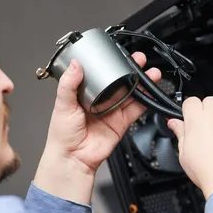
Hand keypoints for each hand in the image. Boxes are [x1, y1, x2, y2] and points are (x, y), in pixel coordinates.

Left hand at [34, 52, 160, 204]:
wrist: (72, 158)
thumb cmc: (62, 135)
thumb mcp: (62, 105)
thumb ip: (68, 84)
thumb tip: (75, 65)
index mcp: (84, 93)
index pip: (99, 73)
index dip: (110, 64)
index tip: (118, 54)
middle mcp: (99, 100)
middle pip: (119, 81)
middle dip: (130, 70)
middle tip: (138, 60)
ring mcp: (111, 111)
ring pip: (130, 93)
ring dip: (141, 82)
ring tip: (150, 73)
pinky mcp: (120, 123)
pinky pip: (135, 110)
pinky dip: (144, 101)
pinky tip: (150, 92)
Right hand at [167, 97, 212, 198]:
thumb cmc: (208, 171)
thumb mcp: (184, 154)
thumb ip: (180, 133)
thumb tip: (174, 123)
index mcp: (196, 119)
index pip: (190, 101)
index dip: (191, 111)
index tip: (193, 120)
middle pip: (209, 100)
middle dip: (208, 112)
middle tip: (209, 129)